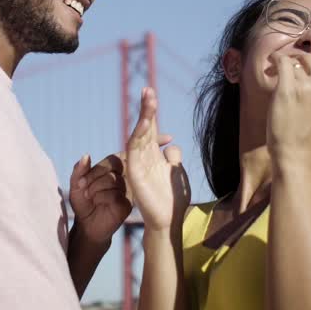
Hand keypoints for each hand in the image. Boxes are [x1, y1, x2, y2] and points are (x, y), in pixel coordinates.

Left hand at [69, 152, 130, 245]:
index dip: (97, 168)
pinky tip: (99, 204)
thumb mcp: (76, 184)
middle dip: (93, 178)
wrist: (86, 226)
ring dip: (96, 189)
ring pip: (114, 180)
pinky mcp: (128, 205)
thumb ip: (79, 169)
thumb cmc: (83, 202)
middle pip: (115, 167)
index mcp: (116, 170)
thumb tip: (86, 155)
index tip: (81, 181)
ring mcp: (129, 192)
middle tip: (84, 190)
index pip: (113, 159)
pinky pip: (116, 195)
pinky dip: (101, 198)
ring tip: (91, 198)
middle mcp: (125, 179)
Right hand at [124, 86, 189, 231]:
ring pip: (139, 134)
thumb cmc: (172, 199)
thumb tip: (171, 145)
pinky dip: (139, 134)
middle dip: (146, 108)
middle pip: (144, 126)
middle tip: (148, 88)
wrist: (166, 221)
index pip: (151, 128)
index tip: (151, 92)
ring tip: (148, 98)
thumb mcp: (176, 172)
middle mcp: (143, 156)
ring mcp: (137, 162)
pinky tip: (145, 121)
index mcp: (153, 155)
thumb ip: (173, 157)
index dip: (151, 111)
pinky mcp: (133, 171)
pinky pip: (134, 148)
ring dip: (144, 116)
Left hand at [266, 53, 310, 160]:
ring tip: (277, 68)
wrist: (296, 154)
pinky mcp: (288, 89)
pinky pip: (283, 62)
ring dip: (287, 63)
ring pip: (296, 61)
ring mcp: (307, 87)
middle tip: (289, 68)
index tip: (302, 71)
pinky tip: (272, 63)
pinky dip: (276, 60)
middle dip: (299, 61)